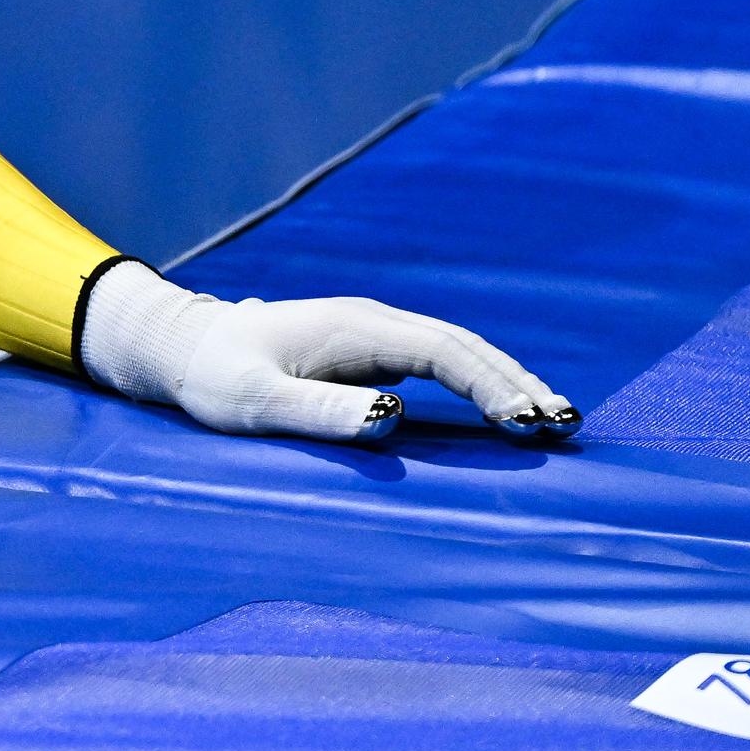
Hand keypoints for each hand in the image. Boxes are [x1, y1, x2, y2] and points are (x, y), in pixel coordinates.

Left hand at [79, 258, 578, 443]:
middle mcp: (373, 324)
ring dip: (506, 383)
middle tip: (566, 426)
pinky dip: (479, 385)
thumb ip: (320, 410)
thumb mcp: (256, 402)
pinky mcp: (370, 354)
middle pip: (464, 347)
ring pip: (458, 353)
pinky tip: (506, 412)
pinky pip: (440, 365)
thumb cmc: (213, 377)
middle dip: (516, 383)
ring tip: (556, 422)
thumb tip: (393, 419)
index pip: (442, 351)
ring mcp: (374, 337)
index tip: (526, 422)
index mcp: (355, 328)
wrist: (183, 349)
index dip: (490, 384)